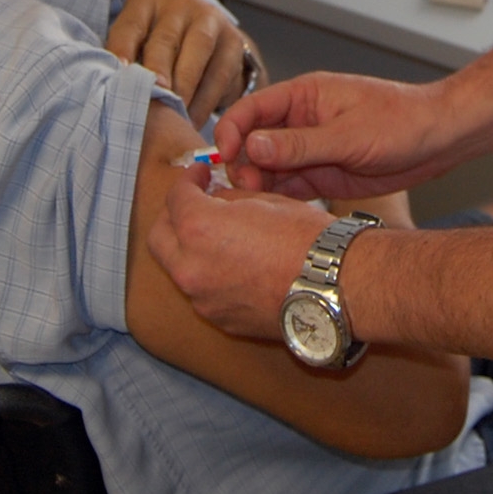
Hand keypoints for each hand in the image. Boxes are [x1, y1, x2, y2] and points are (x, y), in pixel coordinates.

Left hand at [107, 0, 251, 127]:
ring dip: (184, 89)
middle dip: (157, 74)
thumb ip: (123, 58)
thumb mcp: (136, 43)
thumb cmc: (157, 46)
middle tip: (151, 103)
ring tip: (172, 118)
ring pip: (197, 52)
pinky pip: (219, 72)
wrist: (205, 38)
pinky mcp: (234, 39)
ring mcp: (210, 17)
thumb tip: (104, 91)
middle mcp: (180, 1)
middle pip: (165, 40)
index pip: (129, 27)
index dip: (122, 53)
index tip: (119, 78)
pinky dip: (204, 101)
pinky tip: (192, 120)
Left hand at [149, 175, 333, 338]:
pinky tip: (237, 265)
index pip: (176, 198)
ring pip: (180, 267)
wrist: (333, 286)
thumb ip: (229, 200)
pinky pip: (203, 291)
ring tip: (219, 236)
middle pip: (159, 237)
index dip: (188, 180)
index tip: (200, 174)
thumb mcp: (266, 201)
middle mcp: (191, 268)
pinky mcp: (220, 319)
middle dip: (173, 215)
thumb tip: (215, 200)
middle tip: (195, 202)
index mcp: (199, 229)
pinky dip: (210, 274)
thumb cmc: (306, 237)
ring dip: (190, 248)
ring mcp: (203, 298)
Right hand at [214, 73, 461, 199]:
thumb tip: (252, 145)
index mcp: (304, 96)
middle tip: (245, 191)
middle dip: (242, 165)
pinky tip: (273, 214)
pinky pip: (288, 187)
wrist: (438, 140)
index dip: (231, 131)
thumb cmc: (402, 120)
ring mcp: (310, 150)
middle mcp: (301, 122)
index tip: (223, 157)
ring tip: (258, 206)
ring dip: (258, 186)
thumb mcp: (349, 134)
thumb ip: (300, 143)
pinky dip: (277, 200)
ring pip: (267, 169)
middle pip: (253, 142)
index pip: (251, 109)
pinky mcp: (321, 175)